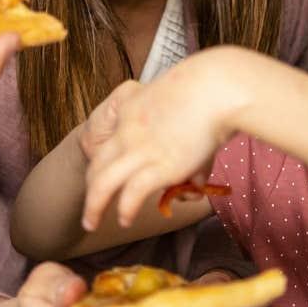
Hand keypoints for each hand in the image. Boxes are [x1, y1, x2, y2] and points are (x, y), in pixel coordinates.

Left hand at [82, 51, 247, 229]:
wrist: (218, 84)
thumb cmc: (210, 89)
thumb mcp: (181, 101)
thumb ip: (180, 130)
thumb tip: (191, 173)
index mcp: (130, 110)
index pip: (107, 143)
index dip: (103, 165)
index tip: (108, 179)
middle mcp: (128, 131)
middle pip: (97, 166)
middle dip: (91, 192)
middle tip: (89, 210)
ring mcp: (141, 149)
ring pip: (102, 185)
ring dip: (94, 207)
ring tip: (91, 222)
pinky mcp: (160, 165)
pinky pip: (131, 194)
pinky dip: (125, 209)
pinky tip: (124, 219)